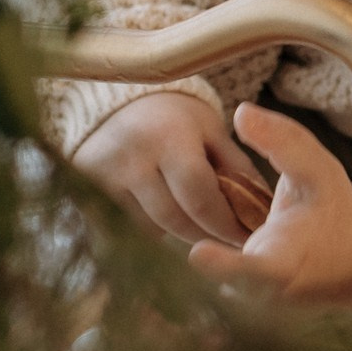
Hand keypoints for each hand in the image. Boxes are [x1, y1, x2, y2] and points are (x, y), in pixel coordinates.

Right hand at [74, 91, 270, 245]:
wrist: (115, 105)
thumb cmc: (174, 117)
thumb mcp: (210, 130)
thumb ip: (236, 167)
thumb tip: (264, 207)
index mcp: (169, 136)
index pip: (200, 195)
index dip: (225, 223)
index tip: (246, 237)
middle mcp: (132, 156)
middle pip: (174, 218)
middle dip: (206, 236)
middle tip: (229, 245)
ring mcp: (103, 176)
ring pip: (150, 227)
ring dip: (180, 236)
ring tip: (204, 236)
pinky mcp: (87, 191)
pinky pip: (125, 226)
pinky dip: (152, 230)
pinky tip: (170, 226)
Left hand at [187, 104, 351, 304]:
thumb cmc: (333, 207)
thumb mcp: (318, 169)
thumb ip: (283, 141)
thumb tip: (241, 112)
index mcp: (286, 264)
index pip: (254, 271)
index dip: (225, 266)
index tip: (196, 252)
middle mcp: (264, 293)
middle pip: (221, 286)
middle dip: (204, 266)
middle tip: (192, 246)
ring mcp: (248, 303)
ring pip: (209, 288)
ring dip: (199, 265)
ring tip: (191, 243)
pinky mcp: (237, 301)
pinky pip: (209, 286)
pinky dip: (202, 267)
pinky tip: (193, 247)